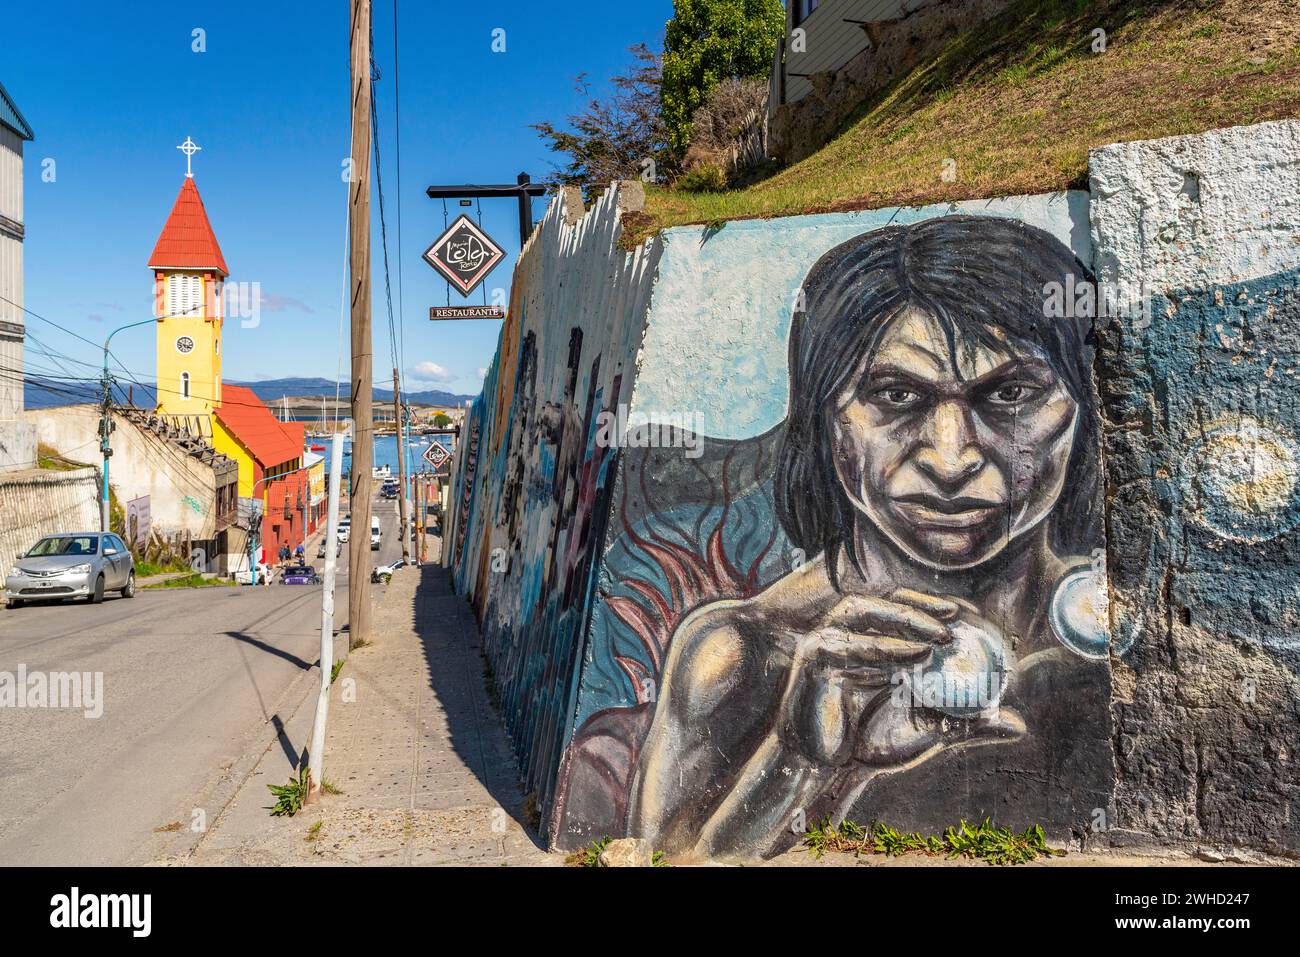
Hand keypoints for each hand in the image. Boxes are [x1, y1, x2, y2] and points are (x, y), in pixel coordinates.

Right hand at [771, 588, 960, 766]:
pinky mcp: (814, 661)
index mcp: (869, 639)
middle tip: (954, 619)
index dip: (933, 605)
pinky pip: (848, 647)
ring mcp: (826, 642)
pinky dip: (880, 650)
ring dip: (902, 621)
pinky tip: (911, 659)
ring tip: (937, 639)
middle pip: (881, 601)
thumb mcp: (928, 730)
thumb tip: (1018, 724)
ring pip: (863, 614)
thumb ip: (967, 723)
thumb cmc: (870, 742)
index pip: (900, 608)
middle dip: (919, 607)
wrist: (825, 766)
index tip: (967, 611)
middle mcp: (845, 632)